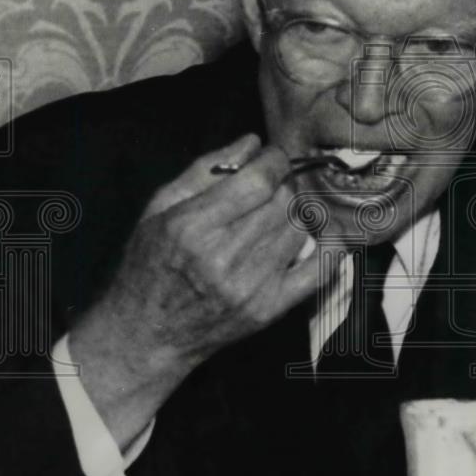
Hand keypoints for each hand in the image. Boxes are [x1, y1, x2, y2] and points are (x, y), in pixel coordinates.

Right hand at [69, 133, 323, 448]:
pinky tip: (320, 233)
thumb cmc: (149, 265)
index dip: (274, 161)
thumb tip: (252, 142)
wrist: (147, 334)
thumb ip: (204, 171)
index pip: (258, 182)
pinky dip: (328, 248)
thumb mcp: (159, 209)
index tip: (272, 158)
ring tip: (278, 213)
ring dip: (295, 213)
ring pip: (299, 229)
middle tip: (270, 187)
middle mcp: (223, 258)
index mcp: (192, 227)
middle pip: (282, 203)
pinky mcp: (269, 309)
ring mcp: (250, 286)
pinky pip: (318, 271)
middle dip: (281, 186)